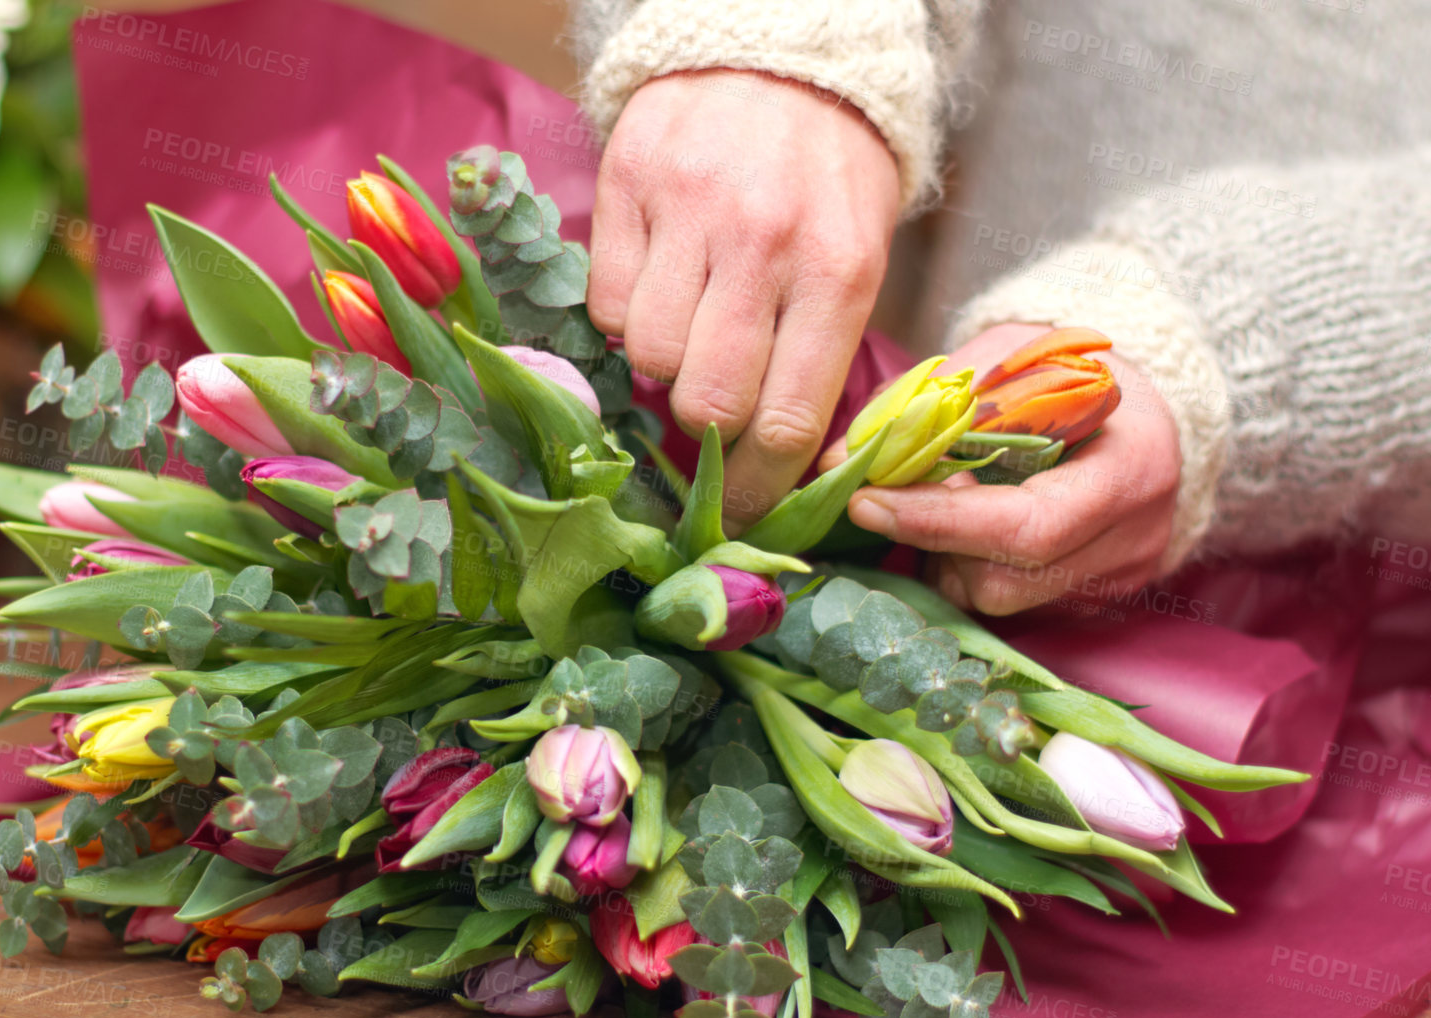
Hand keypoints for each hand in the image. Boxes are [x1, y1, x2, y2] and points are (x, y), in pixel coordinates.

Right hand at [586, 69, 901, 526]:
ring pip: (648, 354)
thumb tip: (777, 464)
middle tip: (711, 409)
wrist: (782, 54)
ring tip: (690, 325)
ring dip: (663, 363)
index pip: (787, 421)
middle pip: (706, 402)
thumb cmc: (827, 176)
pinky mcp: (630, 183)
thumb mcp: (859, 257)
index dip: (753, 488)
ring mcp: (690, 210)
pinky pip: (606, 300)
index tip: (734, 513)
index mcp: (838, 272)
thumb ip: (821, 352)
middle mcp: (764, 243)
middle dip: (704, 428)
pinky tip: (658, 282)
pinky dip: (625, 313)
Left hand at [843, 323, 1182, 614]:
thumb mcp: (1010, 358)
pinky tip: (966, 523)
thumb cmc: (1074, 370)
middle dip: (931, 540)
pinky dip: (968, 564)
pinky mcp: (1096, 594)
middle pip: (1005, 580)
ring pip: (998, 598)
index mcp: (1132, 467)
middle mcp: (1135, 536)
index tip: (865, 501)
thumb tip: (841, 456)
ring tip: (943, 500)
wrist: (1147, 402)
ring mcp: (1119, 574)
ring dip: (945, 556)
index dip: (937, 521)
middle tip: (892, 497)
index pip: (1026, 526)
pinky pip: (1011, 599)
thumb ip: (928, 402)